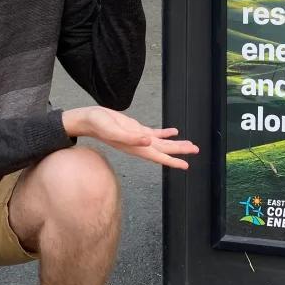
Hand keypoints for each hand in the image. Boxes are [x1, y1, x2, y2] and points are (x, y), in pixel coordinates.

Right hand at [62, 106, 198, 168]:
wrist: (88, 120)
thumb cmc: (98, 124)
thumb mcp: (113, 130)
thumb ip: (131, 137)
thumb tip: (148, 141)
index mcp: (135, 147)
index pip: (158, 156)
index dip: (172, 161)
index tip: (186, 165)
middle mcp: (139, 144)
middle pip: (163, 150)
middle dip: (179, 151)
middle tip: (196, 150)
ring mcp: (138, 137)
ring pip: (161, 143)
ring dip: (175, 144)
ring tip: (189, 145)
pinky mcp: (135, 129)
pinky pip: (154, 133)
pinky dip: (165, 133)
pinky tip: (173, 132)